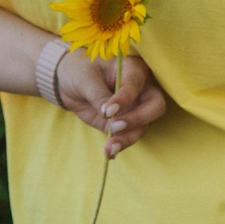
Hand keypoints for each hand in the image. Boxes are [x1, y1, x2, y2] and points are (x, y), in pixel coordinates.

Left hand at [55, 52, 169, 155]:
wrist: (69, 82)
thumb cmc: (80, 71)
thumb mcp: (84, 79)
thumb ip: (98, 95)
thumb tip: (109, 115)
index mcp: (133, 70)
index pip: (135, 85)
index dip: (124, 99)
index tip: (107, 111)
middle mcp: (141, 90)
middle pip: (155, 106)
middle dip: (137, 119)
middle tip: (114, 127)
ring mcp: (136, 108)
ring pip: (143, 126)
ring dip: (128, 138)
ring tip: (109, 148)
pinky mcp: (126, 123)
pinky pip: (129, 136)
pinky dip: (121, 145)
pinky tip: (109, 153)